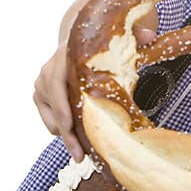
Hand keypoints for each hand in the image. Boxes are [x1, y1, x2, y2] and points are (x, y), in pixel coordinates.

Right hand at [33, 0, 158, 160]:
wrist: (80, 36)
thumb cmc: (103, 39)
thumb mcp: (121, 35)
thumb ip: (135, 35)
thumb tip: (150, 35)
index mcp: (67, 53)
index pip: (57, 78)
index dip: (60, 103)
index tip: (68, 125)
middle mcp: (49, 68)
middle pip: (52, 103)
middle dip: (65, 131)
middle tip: (79, 155)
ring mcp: (43, 82)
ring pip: (49, 114)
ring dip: (64, 135)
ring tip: (81, 153)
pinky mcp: (41, 94)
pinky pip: (48, 117)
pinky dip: (60, 130)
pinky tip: (76, 141)